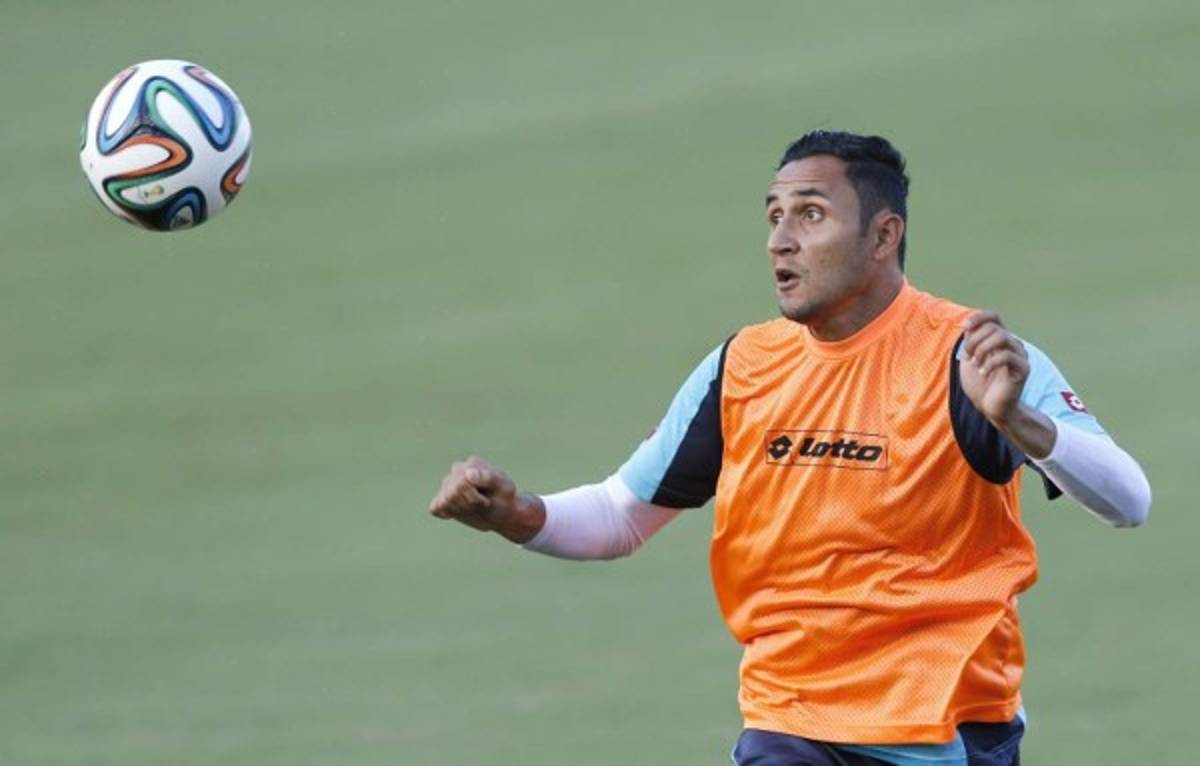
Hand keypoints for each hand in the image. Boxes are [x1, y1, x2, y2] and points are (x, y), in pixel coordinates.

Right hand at [428, 456, 543, 542]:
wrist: (502, 511)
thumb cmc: (504, 498)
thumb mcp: (504, 488)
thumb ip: (489, 478)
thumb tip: (469, 473)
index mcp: (472, 464)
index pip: (462, 483)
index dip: (474, 498)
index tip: (487, 501)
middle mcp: (457, 470)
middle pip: (452, 493)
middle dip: (468, 504)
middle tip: (482, 504)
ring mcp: (447, 484)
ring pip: (444, 502)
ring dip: (461, 510)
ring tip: (474, 507)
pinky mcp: (442, 498)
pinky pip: (435, 508)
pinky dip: (447, 513)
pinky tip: (460, 512)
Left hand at [959, 310, 1028, 424]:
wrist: (990, 407)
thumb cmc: (980, 385)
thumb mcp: (968, 360)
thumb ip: (969, 342)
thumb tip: (968, 324)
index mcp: (998, 340)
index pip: (994, 316)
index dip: (979, 317)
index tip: (965, 327)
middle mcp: (1011, 344)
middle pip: (993, 327)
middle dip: (975, 340)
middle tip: (969, 357)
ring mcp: (1019, 355)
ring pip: (1002, 337)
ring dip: (982, 349)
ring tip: (976, 363)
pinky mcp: (1023, 369)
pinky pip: (1007, 356)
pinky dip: (990, 363)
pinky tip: (982, 373)